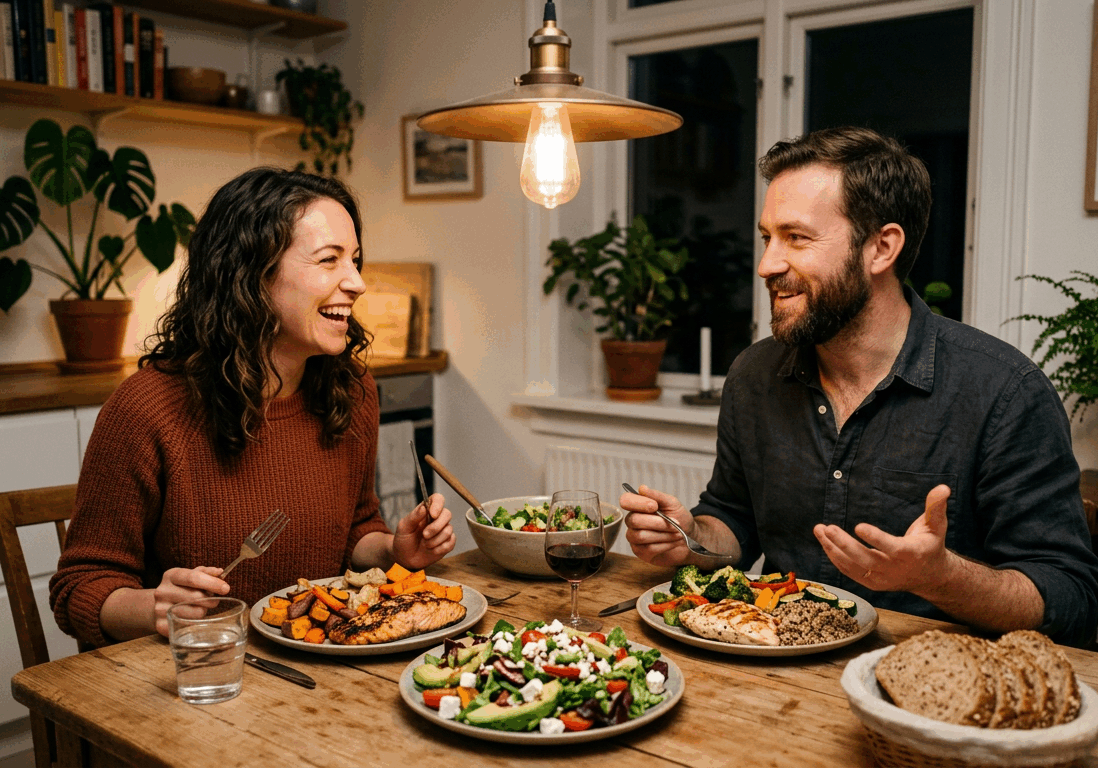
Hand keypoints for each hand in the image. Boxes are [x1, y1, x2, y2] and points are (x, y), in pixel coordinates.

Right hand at [152, 566, 229, 637]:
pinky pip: (190, 625)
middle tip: (212, 600)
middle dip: (211, 599)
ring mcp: (160, 609)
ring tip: (199, 608)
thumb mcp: (191, 576)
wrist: (159, 605)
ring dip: (204, 611)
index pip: (194, 578)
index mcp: (171, 575)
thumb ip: (206, 572)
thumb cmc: (181, 588)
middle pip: (197, 597)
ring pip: (196, 613)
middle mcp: (162, 591)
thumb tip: (219, 572)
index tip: (225, 588)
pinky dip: (196, 622)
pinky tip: (192, 617)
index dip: (212, 583)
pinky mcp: (161, 625)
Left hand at [393, 493, 455, 569]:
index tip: (432, 514)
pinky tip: (431, 550)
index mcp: (426, 511)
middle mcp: (437, 519)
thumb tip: (424, 507)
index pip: (438, 499)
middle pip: (447, 514)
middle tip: (424, 535)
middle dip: (436, 527)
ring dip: (435, 540)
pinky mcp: (447, 543)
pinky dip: (440, 548)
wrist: (405, 559)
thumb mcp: (404, 527)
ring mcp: (443, 531)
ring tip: (425, 545)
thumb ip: (413, 517)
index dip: (438, 504)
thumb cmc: (403, 540)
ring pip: (449, 530)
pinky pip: (450, 543)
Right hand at [620, 485, 694, 566]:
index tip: (655, 506)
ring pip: (641, 536)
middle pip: (634, 520)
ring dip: (664, 534)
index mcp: (638, 506)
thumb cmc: (679, 518)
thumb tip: (642, 488)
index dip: (638, 503)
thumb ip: (657, 496)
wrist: (690, 537)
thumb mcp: (672, 503)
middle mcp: (632, 521)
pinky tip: (674, 542)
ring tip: (678, 533)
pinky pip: (648, 548)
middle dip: (658, 522)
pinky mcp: (641, 552)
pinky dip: (665, 544)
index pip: (625, 501)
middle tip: (675, 522)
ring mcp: (635, 537)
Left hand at [814, 484, 951, 592]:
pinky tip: (825, 542)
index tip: (859, 526)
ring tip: (819, 530)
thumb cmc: (931, 545)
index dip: (875, 538)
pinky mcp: (872, 583)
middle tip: (827, 527)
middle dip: (843, 543)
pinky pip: (849, 572)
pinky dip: (835, 558)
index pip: (891, 548)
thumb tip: (943, 487)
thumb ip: (936, 506)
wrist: (930, 577)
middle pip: (865, 559)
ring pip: (853, 566)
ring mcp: (882, 579)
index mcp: (911, 554)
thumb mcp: (937, 525)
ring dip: (833, 549)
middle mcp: (894, 569)